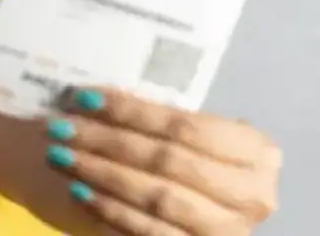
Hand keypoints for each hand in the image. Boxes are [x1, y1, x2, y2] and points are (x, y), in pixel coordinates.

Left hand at [43, 87, 280, 235]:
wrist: (213, 212)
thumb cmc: (197, 161)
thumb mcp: (197, 138)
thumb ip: (166, 123)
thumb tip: (98, 99)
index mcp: (257, 152)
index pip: (185, 125)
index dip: (132, 111)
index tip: (84, 97)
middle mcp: (252, 194)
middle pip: (168, 160)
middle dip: (108, 141)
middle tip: (62, 127)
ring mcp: (227, 231)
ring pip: (157, 197)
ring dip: (102, 174)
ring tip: (62, 155)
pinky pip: (150, 233)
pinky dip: (111, 210)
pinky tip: (80, 191)